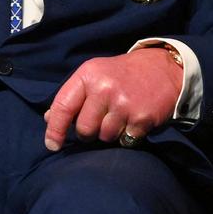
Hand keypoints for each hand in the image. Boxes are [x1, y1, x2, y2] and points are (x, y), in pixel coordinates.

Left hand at [44, 48, 182, 151]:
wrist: (163, 68)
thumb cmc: (122, 74)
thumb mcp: (94, 75)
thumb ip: (72, 96)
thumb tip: (49, 119)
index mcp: (88, 75)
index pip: (63, 106)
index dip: (55, 129)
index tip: (52, 145)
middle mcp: (104, 88)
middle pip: (84, 129)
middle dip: (88, 133)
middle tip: (100, 121)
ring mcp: (124, 104)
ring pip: (104, 137)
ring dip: (109, 134)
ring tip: (119, 117)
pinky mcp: (142, 118)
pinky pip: (125, 141)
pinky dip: (127, 136)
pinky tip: (132, 121)